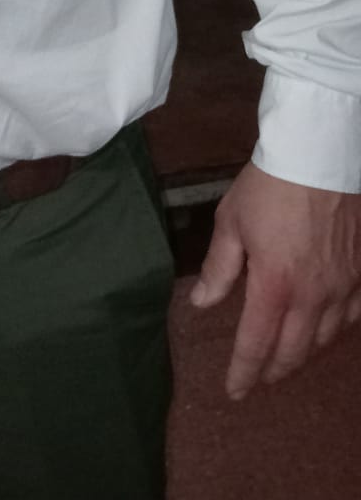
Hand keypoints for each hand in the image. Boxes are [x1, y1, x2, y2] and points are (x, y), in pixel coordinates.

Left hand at [190, 162, 360, 398]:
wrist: (319, 156)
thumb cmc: (269, 186)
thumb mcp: (232, 223)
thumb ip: (219, 269)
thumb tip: (201, 303)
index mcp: (275, 285)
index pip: (256, 343)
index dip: (243, 372)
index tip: (233, 391)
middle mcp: (313, 295)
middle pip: (294, 351)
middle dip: (273, 370)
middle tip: (259, 378)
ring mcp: (343, 287)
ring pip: (324, 339)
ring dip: (302, 353)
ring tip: (286, 356)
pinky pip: (352, 317)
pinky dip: (334, 330)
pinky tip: (324, 328)